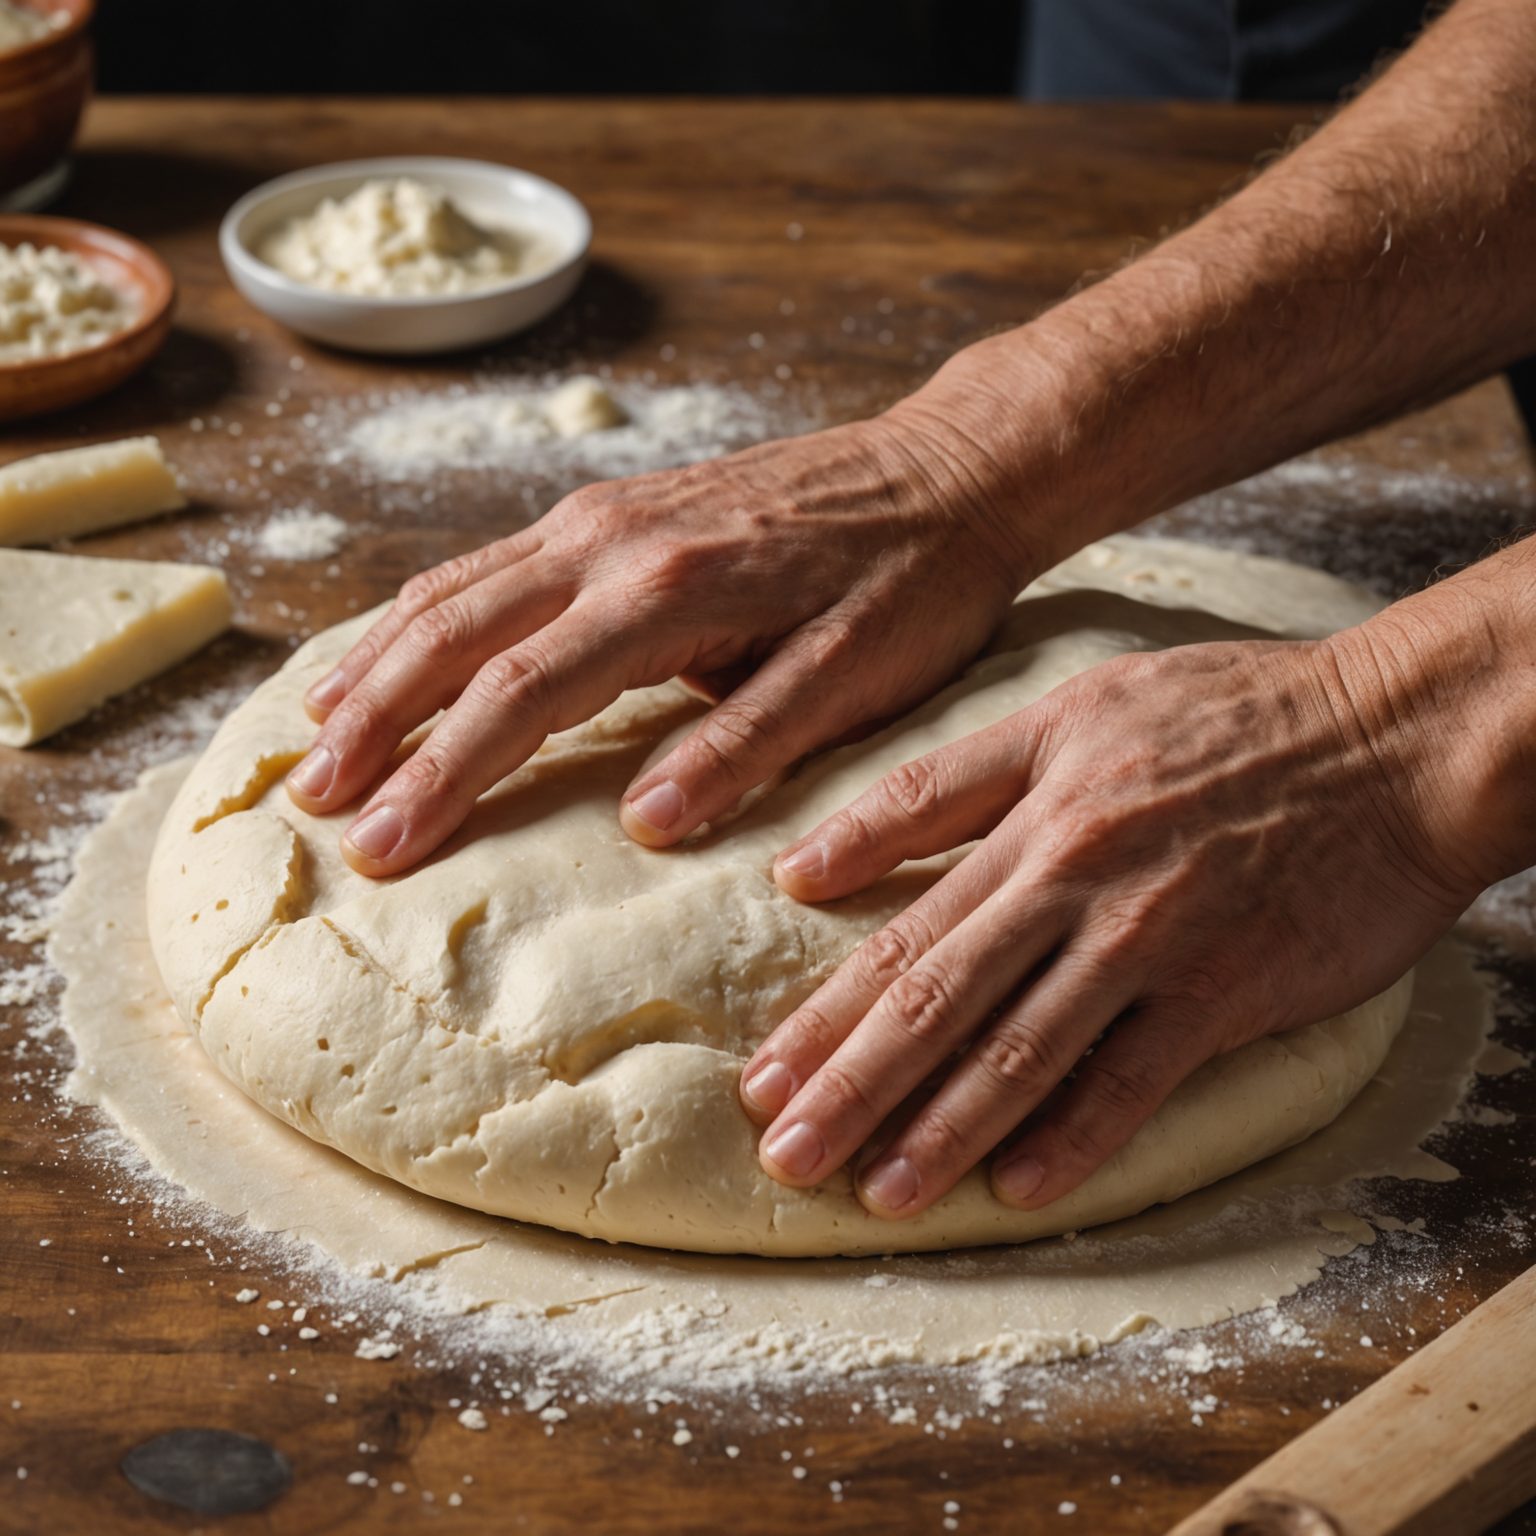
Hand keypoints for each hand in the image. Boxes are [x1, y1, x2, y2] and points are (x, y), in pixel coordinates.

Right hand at [285, 409, 1033, 874]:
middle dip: (374, 722)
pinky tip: (397, 649)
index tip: (380, 848)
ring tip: (318, 733)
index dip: (441, 776)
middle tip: (314, 803)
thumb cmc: (912, 584)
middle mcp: (611, 540)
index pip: (519, 696)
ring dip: (381, 663)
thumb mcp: (853, 677)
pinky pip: (491, 561)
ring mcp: (604, 514)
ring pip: (456, 588)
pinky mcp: (615, 507)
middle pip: (454, 635)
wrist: (947, 471)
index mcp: (665, 593)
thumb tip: (646, 826)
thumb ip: (747, 746)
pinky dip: (427, 612)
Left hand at [738, 628, 1488, 1220]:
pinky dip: (1076, 1136)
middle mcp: (1073, 878)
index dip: (825, 1008)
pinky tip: (1018, 1189)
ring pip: (1023, 1045)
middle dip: (852, 1082)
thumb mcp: (1069, 712)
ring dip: (942, 1128)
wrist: (1391, 733)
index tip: (762, 1073)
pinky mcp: (1228, 987)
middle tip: (784, 1153)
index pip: (902, 928)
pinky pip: (1137, 1077)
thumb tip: (814, 859)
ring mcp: (1150, 936)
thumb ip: (942, 784)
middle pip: (938, 993)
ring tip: (877, 1192)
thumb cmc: (1226, 715)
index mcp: (1030, 813)